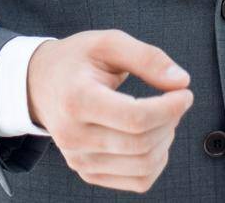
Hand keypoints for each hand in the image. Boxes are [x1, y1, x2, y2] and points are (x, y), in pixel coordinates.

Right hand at [26, 29, 193, 193]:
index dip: (169, 108)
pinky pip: (138, 181)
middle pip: (142, 144)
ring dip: (166, 141)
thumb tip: (181, 82)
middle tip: (174, 99)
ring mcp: (79, 159)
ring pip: (143, 166)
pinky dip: (157, 161)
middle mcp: (73, 136)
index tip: (184, 93)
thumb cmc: (77, 60)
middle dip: (170, 121)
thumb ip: (147, 57)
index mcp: (77, 100)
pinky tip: (154, 137)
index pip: (135, 119)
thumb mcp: (109, 43)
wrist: (40, 84)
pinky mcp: (88, 173)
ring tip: (162, 116)